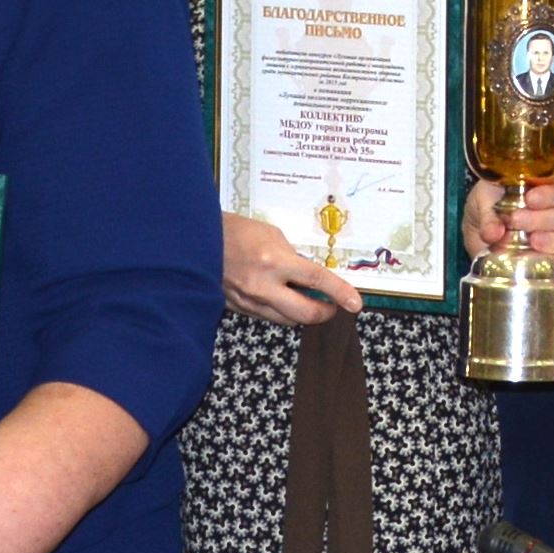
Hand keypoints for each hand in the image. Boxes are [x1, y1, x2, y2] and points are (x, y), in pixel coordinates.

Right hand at [222, 210, 360, 326]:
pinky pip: (269, 316)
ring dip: (303, 313)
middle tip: (332, 306)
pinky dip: (282, 311)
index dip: (340, 293)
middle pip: (305, 313)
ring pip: (288, 320)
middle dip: (325, 312)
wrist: (198, 241)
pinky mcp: (239, 309)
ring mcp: (250, 301)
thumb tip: (308, 275)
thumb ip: (292, 257)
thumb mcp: (273, 235)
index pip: (317, 281)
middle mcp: (263, 286)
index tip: (355, 303)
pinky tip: (283, 299)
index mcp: (275, 262)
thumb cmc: (236, 232)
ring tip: (307, 300)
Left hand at [474, 176, 553, 285]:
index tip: (530, 199)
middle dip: (545, 219)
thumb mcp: (482, 202)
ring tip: (535, 243)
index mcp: (553, 191)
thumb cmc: (488, 207)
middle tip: (518, 222)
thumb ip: (488, 215)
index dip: (551, 195)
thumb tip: (493, 233)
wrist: (478, 232)